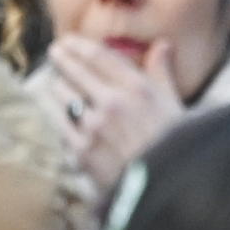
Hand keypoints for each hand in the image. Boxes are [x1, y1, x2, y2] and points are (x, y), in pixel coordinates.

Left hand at [37, 42, 196, 195]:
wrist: (166, 188)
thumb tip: (162, 44)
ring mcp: (94, 127)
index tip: (68, 40)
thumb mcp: (174, 104)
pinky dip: (55, 114)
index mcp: (136, 88)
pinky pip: (59, 124)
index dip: (79, 45)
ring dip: (56, 86)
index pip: (99, 57)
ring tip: (54, 83)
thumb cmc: (176, 146)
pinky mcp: (81, 151)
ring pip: (62, 95)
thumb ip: (162, 72)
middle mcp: (112, 103)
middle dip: (62, 59)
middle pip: (75, 72)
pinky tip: (54, 111)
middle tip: (55, 52)